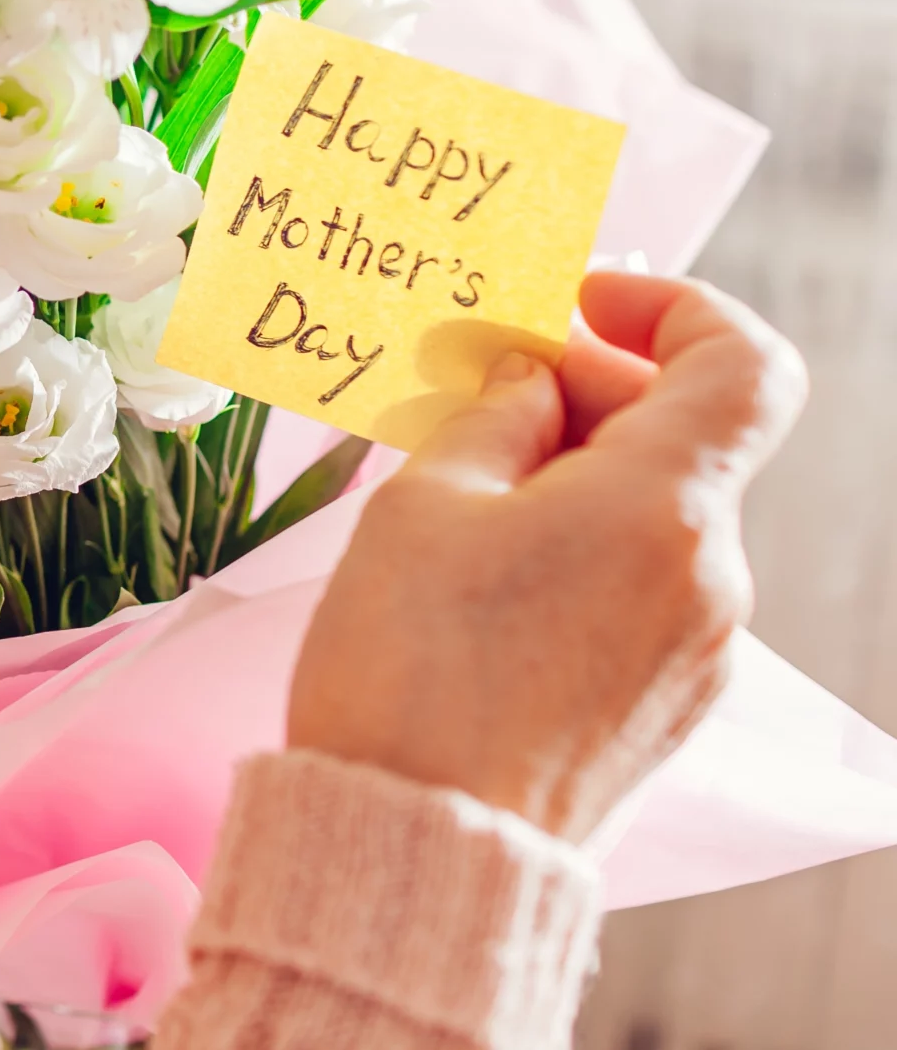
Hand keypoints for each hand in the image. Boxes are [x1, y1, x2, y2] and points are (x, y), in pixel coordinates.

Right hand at [287, 274, 807, 839]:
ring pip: (655, 515)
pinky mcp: (664, 703)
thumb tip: (529, 386)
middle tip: (469, 394)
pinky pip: (640, 586)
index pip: (742, 364)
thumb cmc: (409, 673)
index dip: (672, 307)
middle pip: (684, 438)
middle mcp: (709, 575)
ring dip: (571, 476)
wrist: (416, 848)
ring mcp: (697, 648)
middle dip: (584, 394)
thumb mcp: (420, 505)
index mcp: (661, 508)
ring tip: (454, 492)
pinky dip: (578, 548)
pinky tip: (482, 571)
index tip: (580, 303)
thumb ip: (490, 419)